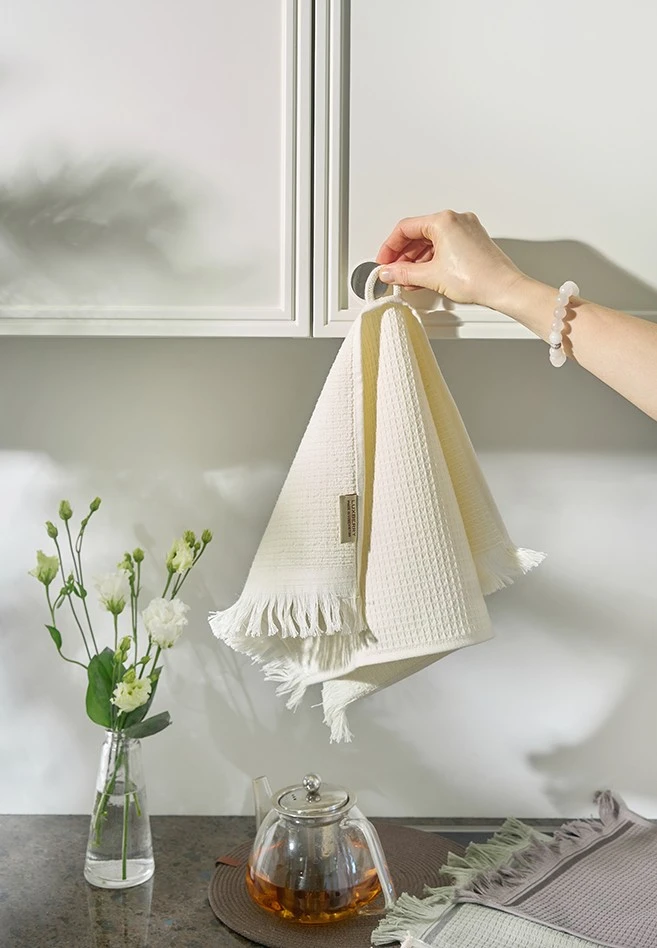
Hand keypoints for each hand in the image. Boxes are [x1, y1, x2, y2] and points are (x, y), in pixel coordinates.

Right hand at [376, 210, 525, 309]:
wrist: (503, 288)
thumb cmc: (478, 277)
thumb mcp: (431, 276)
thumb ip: (404, 273)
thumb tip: (389, 272)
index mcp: (444, 221)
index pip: (406, 228)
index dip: (390, 246)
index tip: (384, 261)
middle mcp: (456, 220)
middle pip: (419, 233)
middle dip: (403, 254)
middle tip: (393, 271)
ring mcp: (466, 230)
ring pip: (432, 240)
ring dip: (417, 259)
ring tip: (407, 277)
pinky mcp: (472, 241)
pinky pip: (445, 246)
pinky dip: (432, 259)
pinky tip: (424, 275)